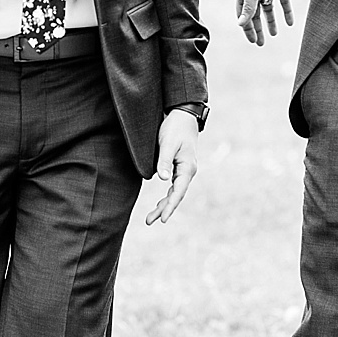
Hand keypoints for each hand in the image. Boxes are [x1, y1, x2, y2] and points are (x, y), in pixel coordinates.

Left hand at [145, 109, 198, 223]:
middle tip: (149, 221)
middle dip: (163, 209)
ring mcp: (184, 170)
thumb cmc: (175, 127)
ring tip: (151, 218)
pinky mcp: (179, 166)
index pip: (178, 192)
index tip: (162, 219)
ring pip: (174, 192)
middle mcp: (188, 171)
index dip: (170, 206)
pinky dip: (167, 196)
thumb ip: (164, 161)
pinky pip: (174, 186)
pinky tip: (160, 202)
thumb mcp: (168, 143)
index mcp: (187, 168)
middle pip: (176, 196)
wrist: (183, 114)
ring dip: (164, 205)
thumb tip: (163, 180)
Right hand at [234, 0, 293, 45]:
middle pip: (255, 14)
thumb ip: (248, 8)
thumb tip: (240, 24)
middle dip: (258, 29)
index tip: (252, 40)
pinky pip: (283, 2)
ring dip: (271, 22)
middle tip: (260, 43)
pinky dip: (286, 12)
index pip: (244, 15)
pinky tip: (290, 23)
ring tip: (274, 34)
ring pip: (269, 9)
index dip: (247, 28)